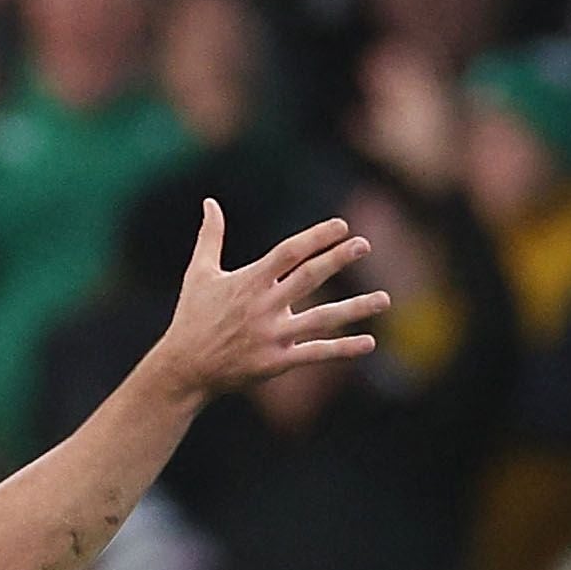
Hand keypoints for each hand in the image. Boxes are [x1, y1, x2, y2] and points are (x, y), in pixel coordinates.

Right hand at [147, 203, 388, 395]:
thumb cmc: (192, 317)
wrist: (185, 368)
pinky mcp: (277, 362)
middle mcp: (263, 306)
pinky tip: (369, 342)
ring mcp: (272, 335)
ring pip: (322, 320)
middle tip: (363, 244)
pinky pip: (316, 354)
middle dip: (337, 259)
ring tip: (385, 299)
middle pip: (308, 278)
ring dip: (356, 308)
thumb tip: (210, 202)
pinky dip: (343, 349)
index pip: (289, 252)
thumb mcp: (199, 273)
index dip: (316, 237)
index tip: (341, 226)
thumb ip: (210, 236)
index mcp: (249, 282)